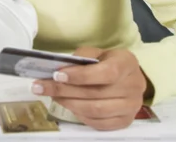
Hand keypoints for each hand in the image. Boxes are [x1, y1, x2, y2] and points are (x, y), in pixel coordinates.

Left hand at [31, 47, 150, 130]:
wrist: (126, 78)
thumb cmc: (107, 62)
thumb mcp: (97, 52)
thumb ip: (81, 57)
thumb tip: (60, 68)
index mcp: (127, 63)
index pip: (106, 72)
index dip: (80, 76)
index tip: (57, 75)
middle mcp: (134, 86)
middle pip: (96, 93)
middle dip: (64, 90)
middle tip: (41, 86)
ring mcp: (131, 107)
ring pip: (95, 110)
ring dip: (69, 104)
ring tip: (52, 96)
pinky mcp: (125, 121)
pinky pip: (98, 123)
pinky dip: (80, 115)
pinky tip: (68, 106)